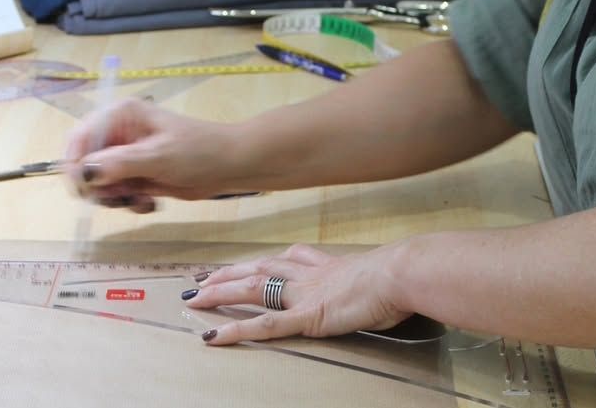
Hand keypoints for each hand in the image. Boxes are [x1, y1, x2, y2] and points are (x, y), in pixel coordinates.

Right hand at [63, 98, 251, 211]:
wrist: (230, 166)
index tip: (82, 187)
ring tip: (139, 199)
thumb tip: (84, 173)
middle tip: (118, 197)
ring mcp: (127, 157)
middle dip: (97, 185)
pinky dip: (129, 202)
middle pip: (85, 163)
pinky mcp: (136, 176)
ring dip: (115, 197)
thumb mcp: (157, 156)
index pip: (80, 136)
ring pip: (99, 183)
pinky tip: (149, 202)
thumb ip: (119, 164)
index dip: (74, 162)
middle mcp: (119, 134)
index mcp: (120, 115)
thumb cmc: (198, 151)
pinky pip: (117, 194)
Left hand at [184, 243, 410, 344]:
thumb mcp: (373, 275)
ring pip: (252, 289)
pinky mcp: (306, 316)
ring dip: (221, 292)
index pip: (280, 261)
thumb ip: (360, 281)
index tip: (241, 265)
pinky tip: (215, 335)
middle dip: (228, 273)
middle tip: (202, 279)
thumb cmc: (396, 278)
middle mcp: (307, 274)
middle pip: (258, 269)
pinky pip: (264, 325)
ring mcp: (303, 294)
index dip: (257, 263)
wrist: (400, 274)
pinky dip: (237, 329)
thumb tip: (368, 289)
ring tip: (195, 298)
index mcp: (322, 265)